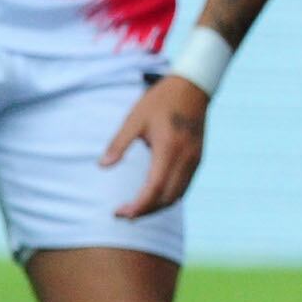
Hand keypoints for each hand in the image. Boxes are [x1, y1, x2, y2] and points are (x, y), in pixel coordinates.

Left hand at [103, 75, 206, 220]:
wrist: (193, 87)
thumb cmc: (160, 101)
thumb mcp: (134, 119)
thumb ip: (118, 144)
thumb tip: (102, 166)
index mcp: (168, 149)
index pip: (154, 189)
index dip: (137, 206)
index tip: (118, 212)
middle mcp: (185, 159)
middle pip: (167, 198)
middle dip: (145, 211)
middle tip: (122, 214)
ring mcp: (195, 160)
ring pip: (178, 196)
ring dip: (157, 207)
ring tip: (136, 208)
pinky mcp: (198, 159)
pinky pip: (184, 186)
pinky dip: (168, 197)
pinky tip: (153, 195)